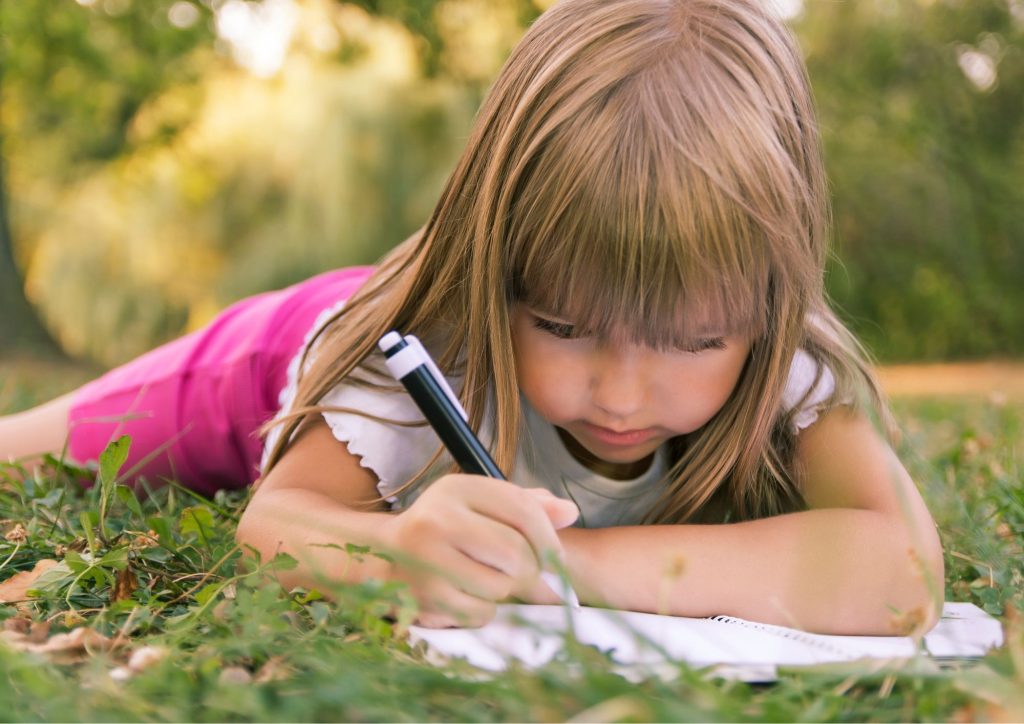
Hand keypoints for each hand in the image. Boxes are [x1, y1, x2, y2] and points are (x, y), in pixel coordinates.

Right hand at [381, 475, 577, 627]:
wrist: (382, 556)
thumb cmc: (445, 528)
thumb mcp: (480, 505)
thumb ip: (527, 505)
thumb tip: (570, 513)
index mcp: (458, 488)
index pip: (524, 510)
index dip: (549, 538)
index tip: (554, 555)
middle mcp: (438, 519)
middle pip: (516, 553)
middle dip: (533, 570)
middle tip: (530, 575)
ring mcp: (427, 559)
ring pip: (501, 586)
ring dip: (506, 590)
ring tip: (487, 578)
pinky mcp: (424, 596)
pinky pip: (481, 612)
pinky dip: (485, 609)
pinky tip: (468, 593)